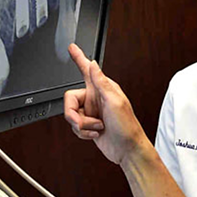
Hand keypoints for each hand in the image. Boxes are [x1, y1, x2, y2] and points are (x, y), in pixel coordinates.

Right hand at [64, 43, 146, 164]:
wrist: (127, 150)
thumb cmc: (127, 126)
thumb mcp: (115, 102)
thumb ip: (102, 83)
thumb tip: (94, 64)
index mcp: (103, 89)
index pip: (87, 69)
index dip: (79, 58)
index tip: (72, 47)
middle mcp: (95, 99)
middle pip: (69, 100)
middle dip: (75, 115)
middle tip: (87, 122)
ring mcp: (91, 112)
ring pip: (70, 115)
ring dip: (82, 126)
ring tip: (97, 128)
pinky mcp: (88, 125)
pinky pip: (74, 127)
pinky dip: (83, 133)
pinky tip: (95, 134)